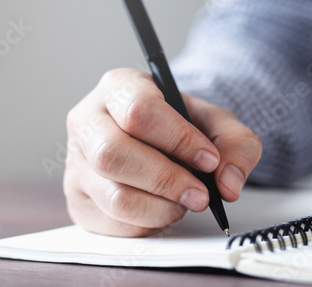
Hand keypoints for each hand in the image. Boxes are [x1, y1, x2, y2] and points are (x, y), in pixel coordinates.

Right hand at [63, 68, 261, 236]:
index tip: (208, 160)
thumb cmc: (176, 125)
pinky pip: (112, 222)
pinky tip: (160, 208)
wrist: (151, 138)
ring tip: (182, 201)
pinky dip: (147, 223)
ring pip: (113, 195)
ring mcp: (76, 161)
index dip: (178, 139)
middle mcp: (87, 121)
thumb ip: (235, 143)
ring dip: (160, 207)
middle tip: (200, 194)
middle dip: (166, 180)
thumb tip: (228, 184)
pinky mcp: (77, 197)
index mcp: (117, 88)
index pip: (139, 111)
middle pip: (113, 154)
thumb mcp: (213, 121)